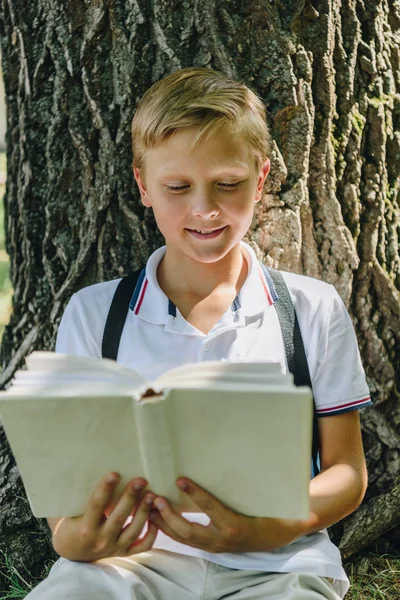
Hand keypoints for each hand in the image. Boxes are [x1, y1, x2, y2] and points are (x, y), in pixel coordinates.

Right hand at [52, 473, 157, 560]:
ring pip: (133, 531)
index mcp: (85, 528)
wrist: (72, 551)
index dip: (105, 489)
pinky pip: (142, 545)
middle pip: (118, 517)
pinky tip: (156, 516)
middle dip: (130, 498)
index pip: (96, 506)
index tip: (115, 474)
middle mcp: (100, 540)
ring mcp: (114, 548)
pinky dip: (152, 533)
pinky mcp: (124, 552)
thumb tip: (90, 465)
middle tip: (141, 480)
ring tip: (152, 495)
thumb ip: (80, 495)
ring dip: (144, 512)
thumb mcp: (71, 511)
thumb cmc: (71, 522)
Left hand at [149, 478, 304, 552]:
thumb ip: (249, 486)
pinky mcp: (210, 546)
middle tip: (155, 497)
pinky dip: (171, 530)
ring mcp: (214, 545)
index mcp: (234, 526)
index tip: (180, 479)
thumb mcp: (262, 499)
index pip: (210, 508)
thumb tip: (242, 458)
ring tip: (150, 506)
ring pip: (183, 539)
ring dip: (165, 523)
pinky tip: (159, 517)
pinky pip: (186, 540)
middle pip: (188, 531)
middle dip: (169, 516)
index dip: (195, 494)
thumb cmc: (271, 512)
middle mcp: (222, 539)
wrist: (279, 536)